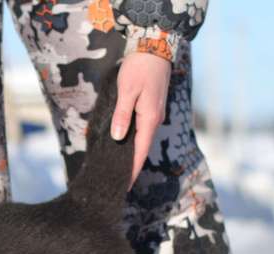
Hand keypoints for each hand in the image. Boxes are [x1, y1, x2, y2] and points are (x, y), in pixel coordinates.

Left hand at [110, 52, 171, 187]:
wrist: (155, 47)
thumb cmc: (139, 68)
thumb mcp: (127, 91)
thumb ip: (122, 115)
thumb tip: (118, 138)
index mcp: (149, 119)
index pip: (140, 151)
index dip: (132, 170)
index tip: (124, 186)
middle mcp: (154, 119)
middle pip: (142, 149)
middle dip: (131, 167)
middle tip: (118, 183)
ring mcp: (154, 114)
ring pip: (142, 140)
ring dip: (132, 155)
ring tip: (119, 169)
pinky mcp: (151, 108)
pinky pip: (142, 130)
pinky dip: (134, 142)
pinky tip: (124, 146)